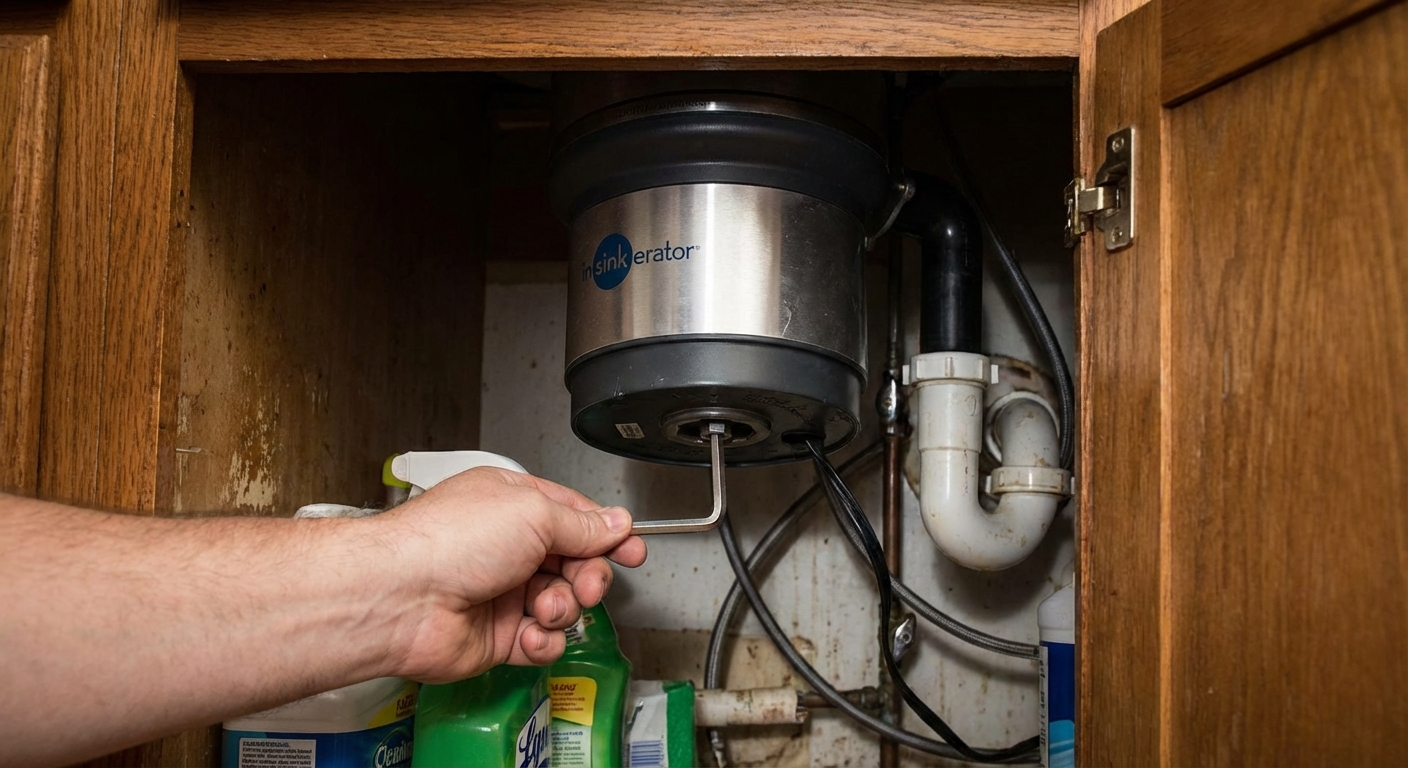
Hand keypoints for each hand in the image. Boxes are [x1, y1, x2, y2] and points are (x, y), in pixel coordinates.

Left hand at [375, 468, 645, 682]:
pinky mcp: (495, 636)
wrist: (401, 597)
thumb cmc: (449, 542)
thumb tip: (616, 523)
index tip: (632, 549)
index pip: (574, 518)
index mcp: (513, 506)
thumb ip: (582, 524)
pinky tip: (530, 633)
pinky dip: (543, 641)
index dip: (606, 534)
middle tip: (586, 582)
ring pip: (561, 604)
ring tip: (545, 607)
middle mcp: (506, 547)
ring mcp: (501, 592)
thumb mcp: (533, 513)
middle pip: (574, 563)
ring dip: (563, 608)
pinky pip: (540, 642)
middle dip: (589, 574)